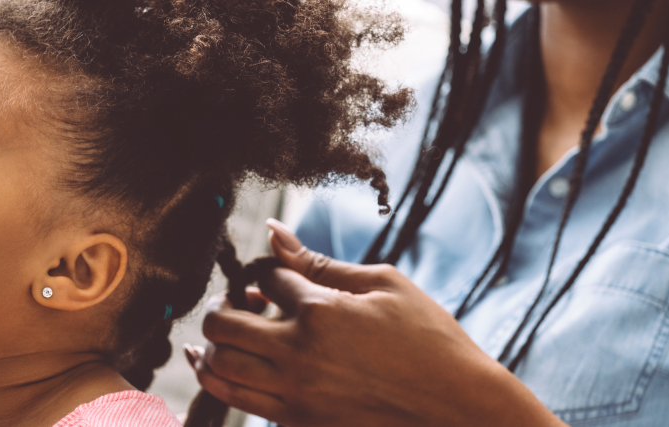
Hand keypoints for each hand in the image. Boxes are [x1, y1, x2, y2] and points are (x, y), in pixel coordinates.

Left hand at [186, 219, 564, 426]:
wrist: (457, 407)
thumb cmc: (429, 339)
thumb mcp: (383, 285)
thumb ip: (321, 263)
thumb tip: (274, 231)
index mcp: (322, 311)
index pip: (264, 279)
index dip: (264, 272)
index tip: (274, 277)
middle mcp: (300, 355)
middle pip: (221, 324)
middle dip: (220, 305)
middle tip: (235, 300)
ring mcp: (296, 394)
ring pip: (218, 368)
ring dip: (211, 343)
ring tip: (224, 332)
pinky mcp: (298, 422)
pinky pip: (235, 400)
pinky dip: (218, 378)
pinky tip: (217, 364)